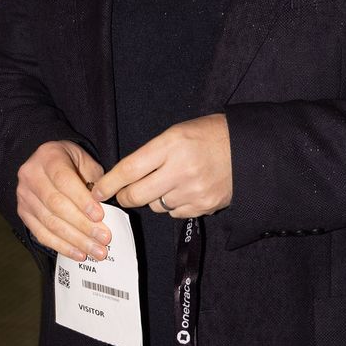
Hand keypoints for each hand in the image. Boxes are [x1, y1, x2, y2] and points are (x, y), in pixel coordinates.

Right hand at [16, 140, 109, 261]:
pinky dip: (62, 246)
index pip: (63, 180)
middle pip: (56, 205)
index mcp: (48, 156)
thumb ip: (95, 180)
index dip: (81, 200)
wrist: (46, 161)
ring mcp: (24, 196)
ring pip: (50, 223)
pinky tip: (79, 253)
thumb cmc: (70, 161)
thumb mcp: (85, 160)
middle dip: (82, 225)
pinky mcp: (23, 213)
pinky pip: (42, 234)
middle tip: (103, 238)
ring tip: (96, 250)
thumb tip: (106, 208)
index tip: (99, 216)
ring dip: (75, 240)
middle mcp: (31, 175)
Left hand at [91, 114, 232, 217]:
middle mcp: (181, 170)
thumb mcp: (177, 132)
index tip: (97, 190)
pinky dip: (172, 205)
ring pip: (155, 206)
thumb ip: (152, 153)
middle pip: (137, 195)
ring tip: (166, 183)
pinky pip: (174, 213)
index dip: (109, 182)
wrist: (248, 149)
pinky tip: (184, 191)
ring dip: (153, 198)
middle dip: (124, 196)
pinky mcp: (203, 207)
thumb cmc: (210, 135)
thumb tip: (125, 176)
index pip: (130, 168)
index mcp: (172, 144)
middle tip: (122, 194)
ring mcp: (193, 191)